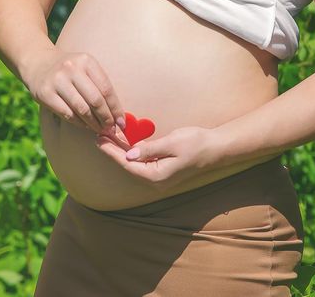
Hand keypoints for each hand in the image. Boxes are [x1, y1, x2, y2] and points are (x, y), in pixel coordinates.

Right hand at [25, 48, 125, 134]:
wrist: (38, 63)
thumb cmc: (70, 70)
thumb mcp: (85, 68)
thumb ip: (100, 86)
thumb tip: (118, 115)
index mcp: (86, 61)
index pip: (106, 89)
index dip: (116, 108)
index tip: (121, 122)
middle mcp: (71, 68)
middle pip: (95, 100)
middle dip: (106, 118)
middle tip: (111, 129)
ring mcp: (57, 81)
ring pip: (82, 109)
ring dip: (94, 123)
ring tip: (100, 129)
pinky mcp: (45, 94)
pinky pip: (67, 114)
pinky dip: (79, 123)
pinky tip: (85, 125)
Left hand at [95, 126, 220, 190]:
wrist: (215, 148)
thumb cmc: (196, 144)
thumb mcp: (172, 143)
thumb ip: (149, 149)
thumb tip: (129, 154)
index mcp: (156, 176)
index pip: (127, 164)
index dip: (112, 152)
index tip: (100, 140)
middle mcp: (155, 179)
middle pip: (127, 164)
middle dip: (113, 150)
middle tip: (99, 135)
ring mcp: (158, 175)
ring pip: (133, 162)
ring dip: (121, 149)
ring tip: (107, 136)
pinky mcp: (161, 168)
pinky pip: (141, 160)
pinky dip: (132, 150)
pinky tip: (123, 140)